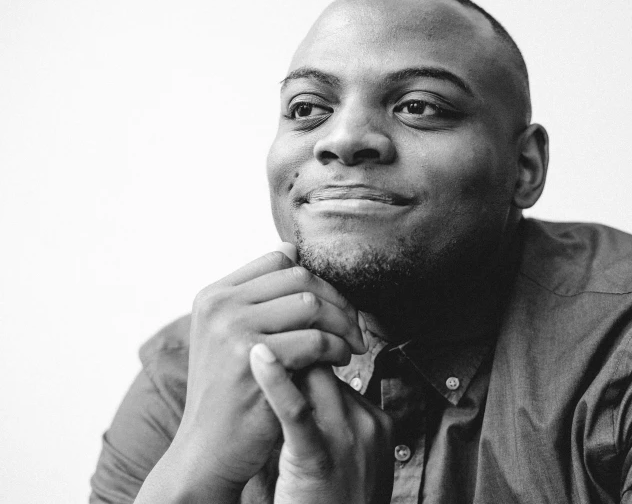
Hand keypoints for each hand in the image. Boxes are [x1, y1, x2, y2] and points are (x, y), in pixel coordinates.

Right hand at [171, 244, 367, 490]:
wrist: (209, 448)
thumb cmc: (231, 392)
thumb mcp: (230, 336)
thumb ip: (258, 298)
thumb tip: (293, 251)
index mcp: (214, 295)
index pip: (279, 260)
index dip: (316, 279)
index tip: (335, 304)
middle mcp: (220, 305)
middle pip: (300, 278)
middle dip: (337, 301)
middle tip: (354, 326)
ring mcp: (233, 329)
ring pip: (312, 305)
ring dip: (341, 325)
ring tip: (349, 346)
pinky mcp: (253, 358)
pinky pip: (315, 339)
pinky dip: (336, 349)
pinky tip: (340, 361)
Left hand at [250, 344, 393, 503]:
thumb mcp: (343, 461)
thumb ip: (330, 428)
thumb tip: (301, 394)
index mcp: (378, 423)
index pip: (338, 379)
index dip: (305, 371)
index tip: (279, 364)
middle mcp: (368, 424)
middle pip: (325, 372)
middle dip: (295, 362)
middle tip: (261, 354)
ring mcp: (348, 438)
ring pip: (312, 380)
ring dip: (284, 370)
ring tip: (251, 355)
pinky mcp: (318, 456)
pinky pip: (296, 409)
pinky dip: (275, 381)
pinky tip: (257, 358)